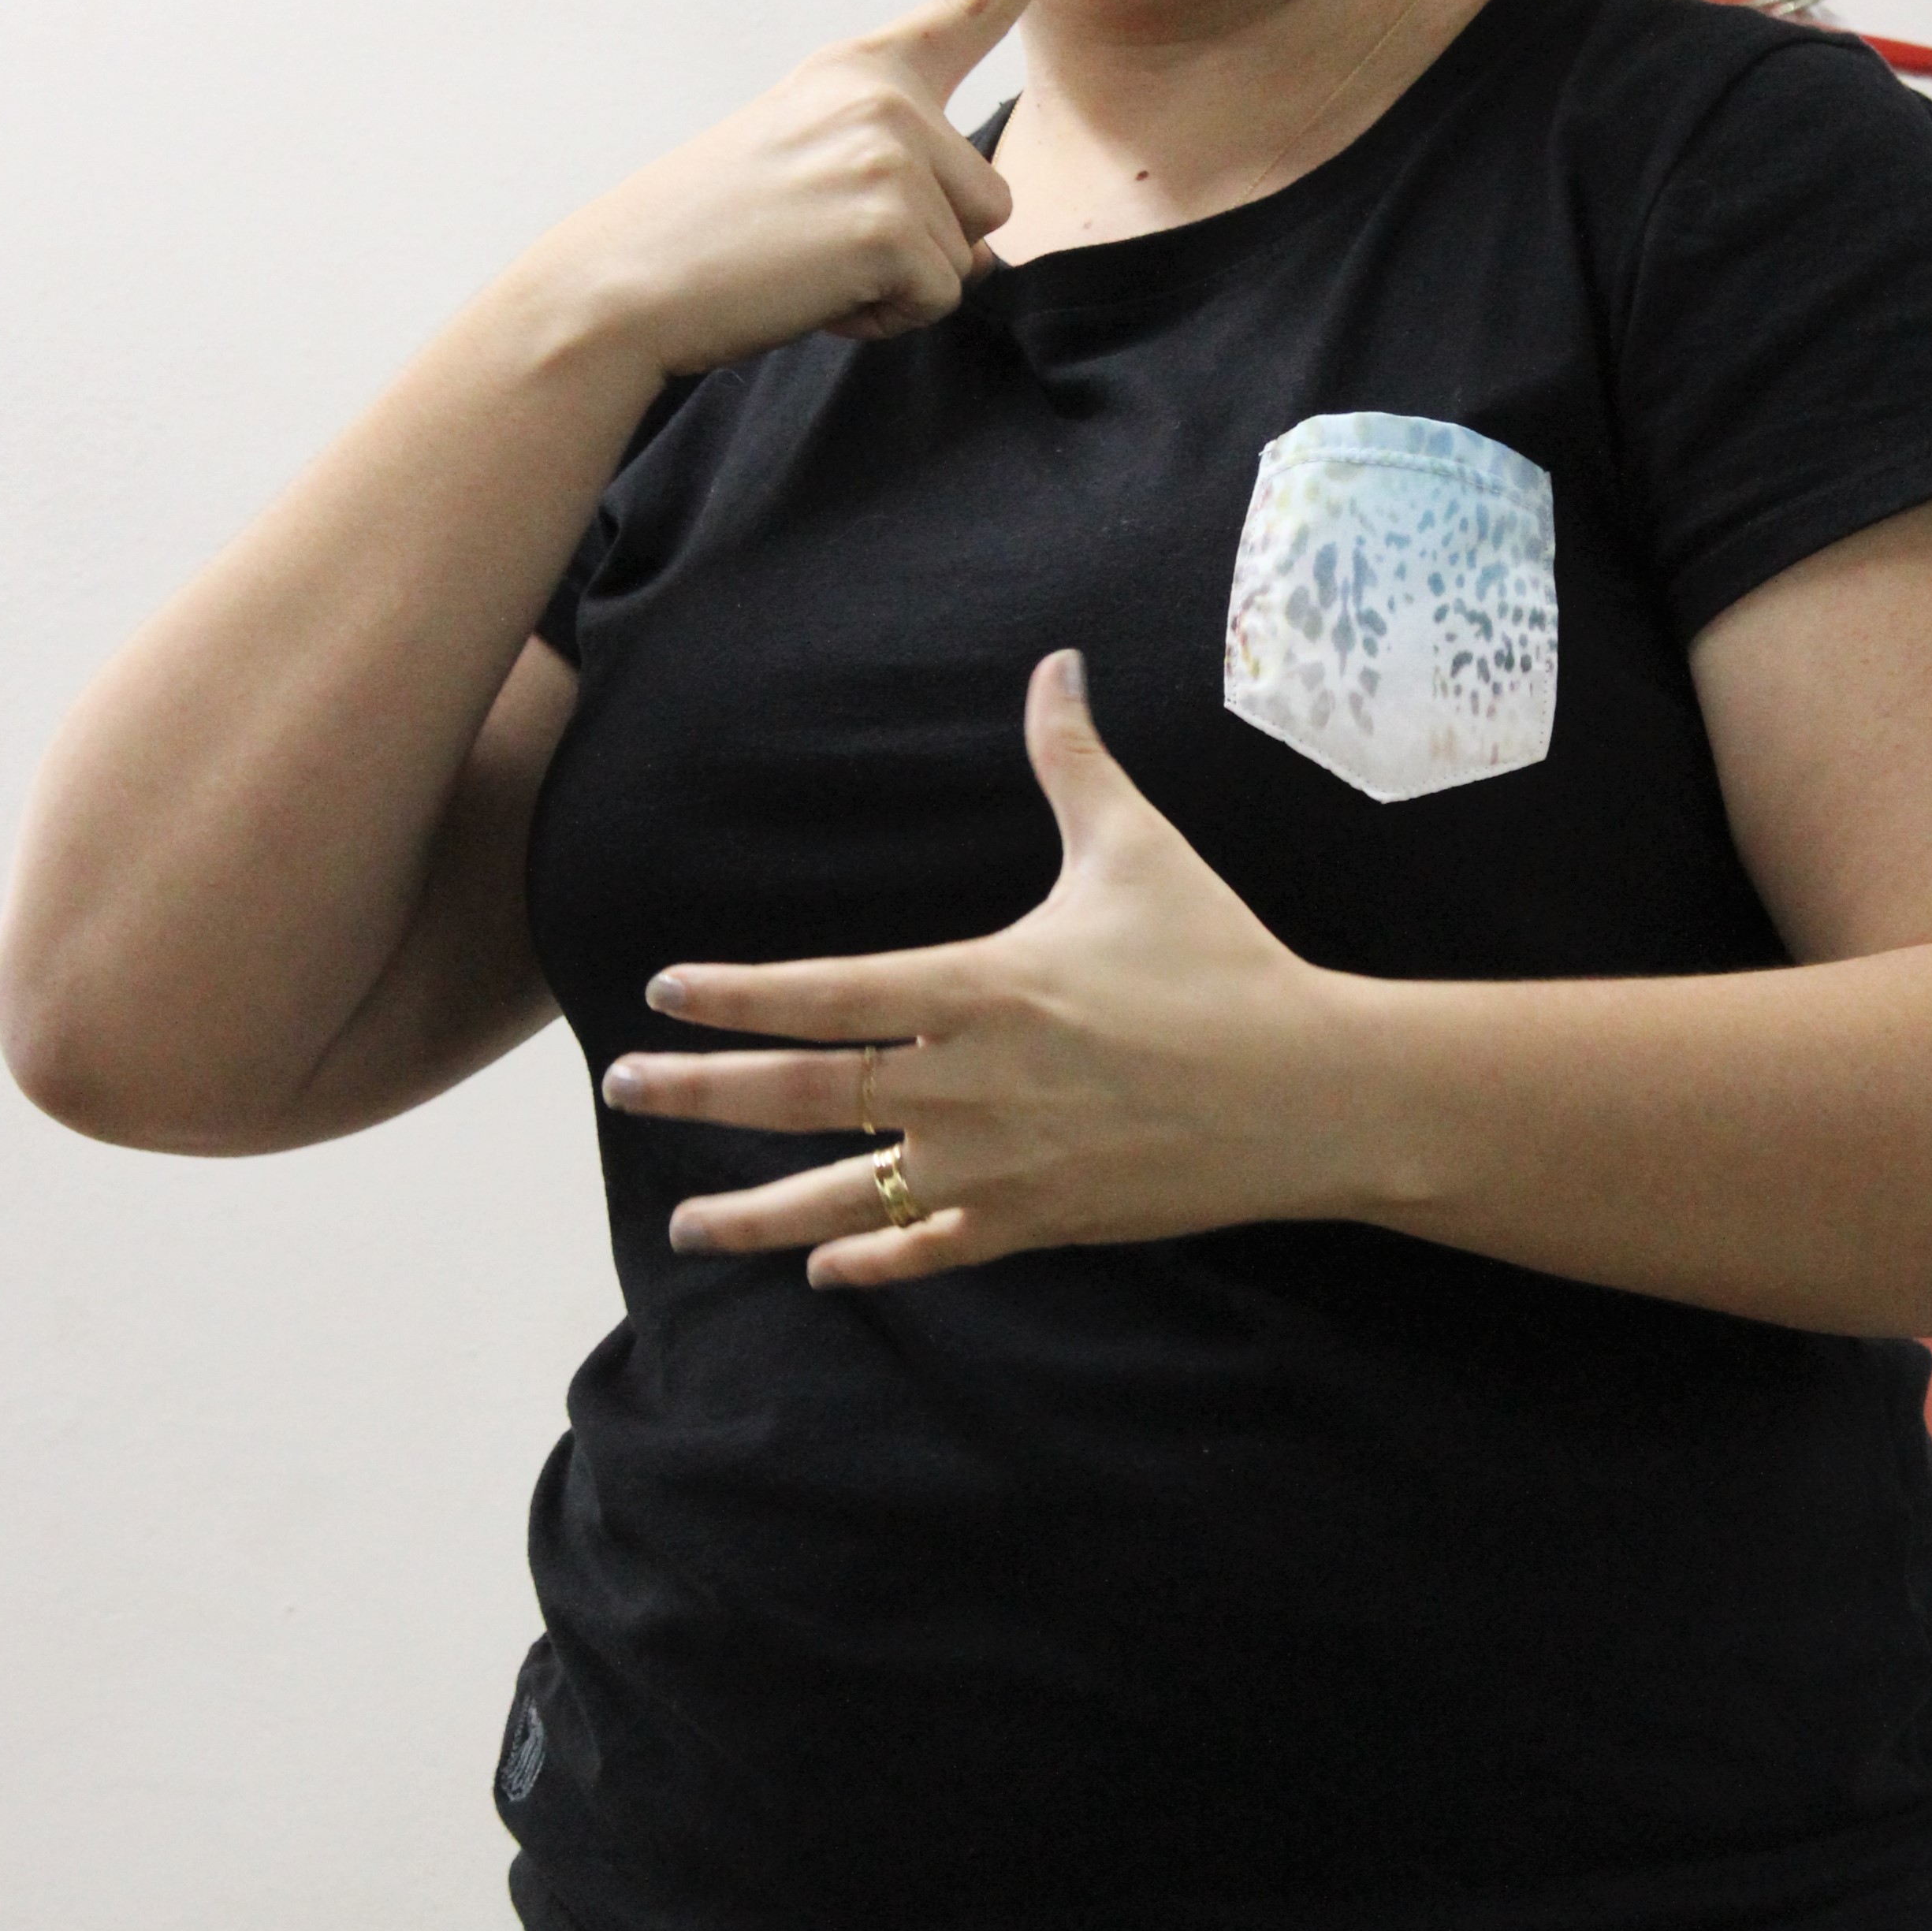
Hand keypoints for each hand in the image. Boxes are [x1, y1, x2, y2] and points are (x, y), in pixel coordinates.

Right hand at [554, 0, 1092, 379]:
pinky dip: (884, 319)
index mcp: (862, 68)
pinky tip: (813, 292)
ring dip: (901, 285)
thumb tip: (984, 252)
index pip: (969, 7)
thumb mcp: (810, 164)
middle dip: (925, 245)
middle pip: (989, 198)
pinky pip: (937, 299)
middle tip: (819, 242)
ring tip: (810, 265)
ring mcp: (890, 153)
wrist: (628, 277)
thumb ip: (898, 173)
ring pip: (968, 255)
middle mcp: (886, 96)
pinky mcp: (889, 223)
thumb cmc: (714, 231)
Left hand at [599, 653, 1344, 1285]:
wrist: (1310, 1089)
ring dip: (755, 1211)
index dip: (738, 994)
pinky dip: (873, 1258)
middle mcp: (971, 1083)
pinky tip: (822, 1266)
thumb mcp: (1137, 850)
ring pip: (848, 1193)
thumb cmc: (1220, 960)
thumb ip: (1072, 762)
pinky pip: (933, 1248)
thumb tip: (1054, 664)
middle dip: (701, 1091)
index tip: (667, 991)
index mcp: (979, 988)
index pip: (825, 991)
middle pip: (807, 1092)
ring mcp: (1000, 1162)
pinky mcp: (1041, 1220)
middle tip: (622, 1088)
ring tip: (684, 1222)